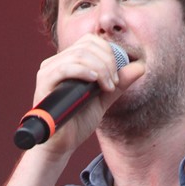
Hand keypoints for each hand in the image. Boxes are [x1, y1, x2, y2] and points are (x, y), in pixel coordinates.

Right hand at [29, 37, 145, 156]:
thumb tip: (141, 66)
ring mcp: (48, 70)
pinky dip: (83, 71)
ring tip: (107, 88)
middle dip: (108, 62)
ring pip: (79, 54)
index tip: (117, 77)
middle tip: (114, 84)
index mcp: (69, 61)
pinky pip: (64, 67)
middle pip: (87, 45)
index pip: (91, 41)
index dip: (109, 53)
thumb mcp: (104, 99)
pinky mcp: (43, 82)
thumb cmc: (79, 121)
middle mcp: (57, 62)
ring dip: (100, 69)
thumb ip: (119, 83)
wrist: (63, 144)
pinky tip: (94, 81)